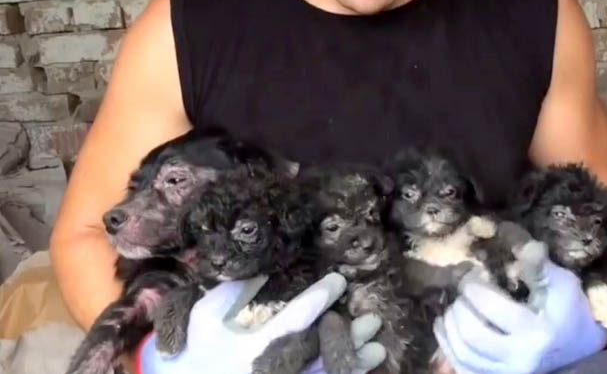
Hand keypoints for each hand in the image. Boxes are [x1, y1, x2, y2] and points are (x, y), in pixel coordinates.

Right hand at [136, 273, 385, 373]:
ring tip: (378, 348)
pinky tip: (360, 370)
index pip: (295, 319)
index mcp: (255, 347)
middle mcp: (274, 370)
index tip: (338, 280)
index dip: (320, 298)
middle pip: (322, 352)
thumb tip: (263, 274)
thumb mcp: (203, 319)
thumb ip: (230, 293)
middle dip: (349, 336)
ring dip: (355, 362)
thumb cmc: (196, 353)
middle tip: (372, 319)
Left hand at [433, 260, 606, 373]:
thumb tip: (508, 232)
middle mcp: (519, 359)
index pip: (491, 308)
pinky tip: (446, 327)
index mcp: (536, 333)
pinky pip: (461, 367)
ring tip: (453, 306)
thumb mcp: (563, 283)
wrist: (580, 352)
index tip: (473, 274)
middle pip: (472, 333)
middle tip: (462, 291)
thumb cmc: (570, 313)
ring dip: (449, 325)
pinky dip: (447, 345)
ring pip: (462, 353)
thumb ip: (537, 262)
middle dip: (460, 307)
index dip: (474, 287)